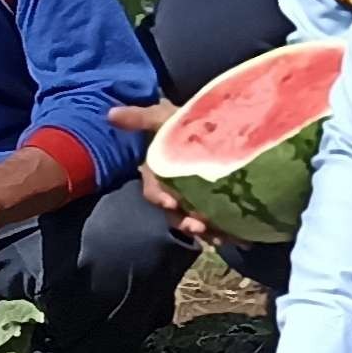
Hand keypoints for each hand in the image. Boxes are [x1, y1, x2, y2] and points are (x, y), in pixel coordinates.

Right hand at [113, 101, 217, 243]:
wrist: (218, 123)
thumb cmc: (186, 121)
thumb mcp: (165, 116)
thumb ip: (141, 117)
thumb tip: (111, 114)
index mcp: (162, 173)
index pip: (154, 191)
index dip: (159, 196)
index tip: (170, 202)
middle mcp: (177, 189)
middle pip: (176, 213)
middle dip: (185, 221)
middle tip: (198, 226)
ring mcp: (197, 198)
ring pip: (196, 221)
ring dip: (206, 231)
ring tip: (220, 236)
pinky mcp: (218, 203)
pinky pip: (218, 223)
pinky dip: (226, 231)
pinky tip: (240, 238)